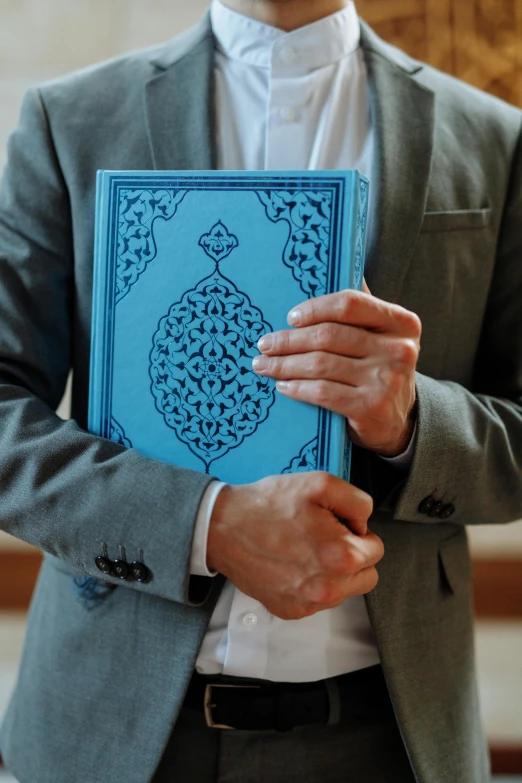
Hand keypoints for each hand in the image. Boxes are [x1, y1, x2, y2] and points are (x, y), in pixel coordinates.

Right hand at [207, 472, 382, 620]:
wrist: (223, 527)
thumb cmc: (269, 504)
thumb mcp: (321, 484)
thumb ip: (358, 503)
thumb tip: (364, 526)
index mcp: (343, 555)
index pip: (376, 550)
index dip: (357, 531)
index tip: (335, 524)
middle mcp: (329, 587)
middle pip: (367, 575)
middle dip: (352, 556)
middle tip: (323, 537)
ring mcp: (309, 603)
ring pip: (344, 591)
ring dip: (334, 573)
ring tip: (305, 549)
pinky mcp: (292, 610)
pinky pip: (319, 601)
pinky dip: (312, 584)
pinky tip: (292, 564)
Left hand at [253, 281, 420, 456]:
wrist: (397, 421)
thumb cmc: (380, 369)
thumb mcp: (382, 336)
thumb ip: (360, 309)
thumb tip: (326, 269)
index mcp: (401, 322)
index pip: (350, 304)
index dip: (315, 308)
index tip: (290, 318)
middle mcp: (398, 349)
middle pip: (329, 335)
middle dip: (289, 340)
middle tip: (265, 344)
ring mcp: (386, 380)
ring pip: (320, 364)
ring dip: (284, 364)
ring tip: (264, 365)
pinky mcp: (370, 407)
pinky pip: (322, 392)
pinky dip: (297, 388)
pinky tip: (283, 386)